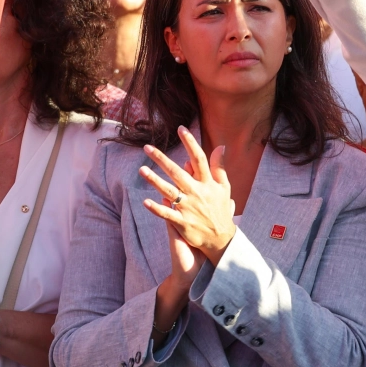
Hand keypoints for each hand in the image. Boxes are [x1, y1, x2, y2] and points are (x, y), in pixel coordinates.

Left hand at [140, 126, 236, 263]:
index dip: (190, 143)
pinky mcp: (182, 223)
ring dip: (155, 181)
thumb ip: (220, 167)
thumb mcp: (224, 187)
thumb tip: (220, 146)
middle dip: (162, 159)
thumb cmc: (220, 209)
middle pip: (178, 172)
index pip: (199, 159)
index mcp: (208, 183)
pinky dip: (157, 208)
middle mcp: (197, 192)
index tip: (181, 129)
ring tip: (141, 170)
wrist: (221, 238)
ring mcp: (189, 207)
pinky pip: (167, 214)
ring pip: (169, 191)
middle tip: (147, 148)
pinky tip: (145, 202)